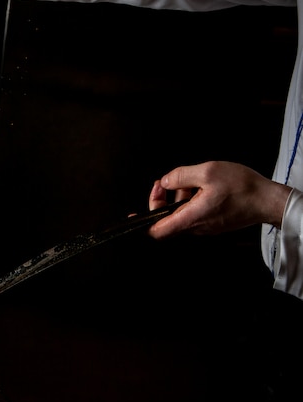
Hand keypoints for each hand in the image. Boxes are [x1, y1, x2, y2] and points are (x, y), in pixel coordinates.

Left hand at [147, 160, 291, 238]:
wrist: (268, 200)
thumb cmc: (242, 187)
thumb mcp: (207, 171)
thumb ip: (180, 176)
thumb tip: (165, 181)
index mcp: (190, 217)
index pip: (158, 230)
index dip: (142, 224)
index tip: (132, 216)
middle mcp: (196, 227)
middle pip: (167, 218)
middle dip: (162, 198)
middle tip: (166, 181)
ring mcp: (205, 226)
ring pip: (181, 213)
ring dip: (179, 196)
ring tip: (191, 179)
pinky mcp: (213, 223)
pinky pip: (194, 212)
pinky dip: (192, 199)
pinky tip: (202, 186)